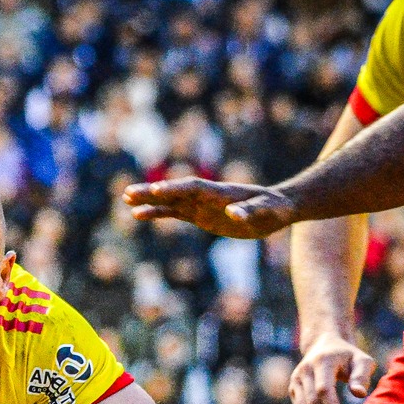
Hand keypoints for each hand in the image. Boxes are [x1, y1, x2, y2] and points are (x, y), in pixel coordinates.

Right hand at [122, 178, 295, 239]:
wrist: (276, 208)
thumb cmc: (274, 208)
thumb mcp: (266, 211)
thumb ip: (250, 212)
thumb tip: (233, 214)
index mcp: (221, 193)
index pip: (194, 187)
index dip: (176, 188)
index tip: (157, 190)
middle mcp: (207, 196)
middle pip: (175, 191)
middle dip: (153, 192)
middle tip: (128, 192)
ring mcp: (201, 205)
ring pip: (170, 200)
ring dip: (149, 200)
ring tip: (126, 199)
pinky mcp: (200, 215)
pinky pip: (174, 213)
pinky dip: (158, 213)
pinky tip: (139, 215)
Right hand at [289, 331, 377, 403]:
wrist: (324, 345)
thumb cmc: (348, 356)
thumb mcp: (362, 360)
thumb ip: (362, 376)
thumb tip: (360, 394)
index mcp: (322, 361)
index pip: (323, 391)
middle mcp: (304, 370)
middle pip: (312, 403)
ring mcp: (296, 380)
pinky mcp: (293, 389)